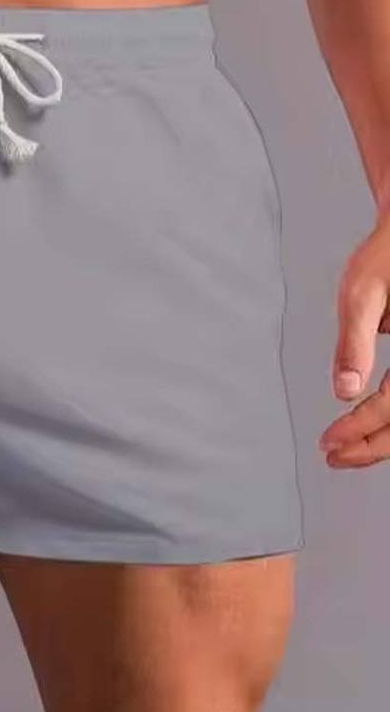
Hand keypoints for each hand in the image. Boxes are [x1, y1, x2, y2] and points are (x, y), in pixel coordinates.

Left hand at [319, 216, 389, 466]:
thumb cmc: (388, 254)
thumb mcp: (363, 293)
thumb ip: (354, 344)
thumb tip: (344, 391)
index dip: (360, 429)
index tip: (327, 442)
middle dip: (373, 446)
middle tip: (333, 457)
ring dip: (386, 439)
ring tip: (346, 453)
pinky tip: (368, 431)